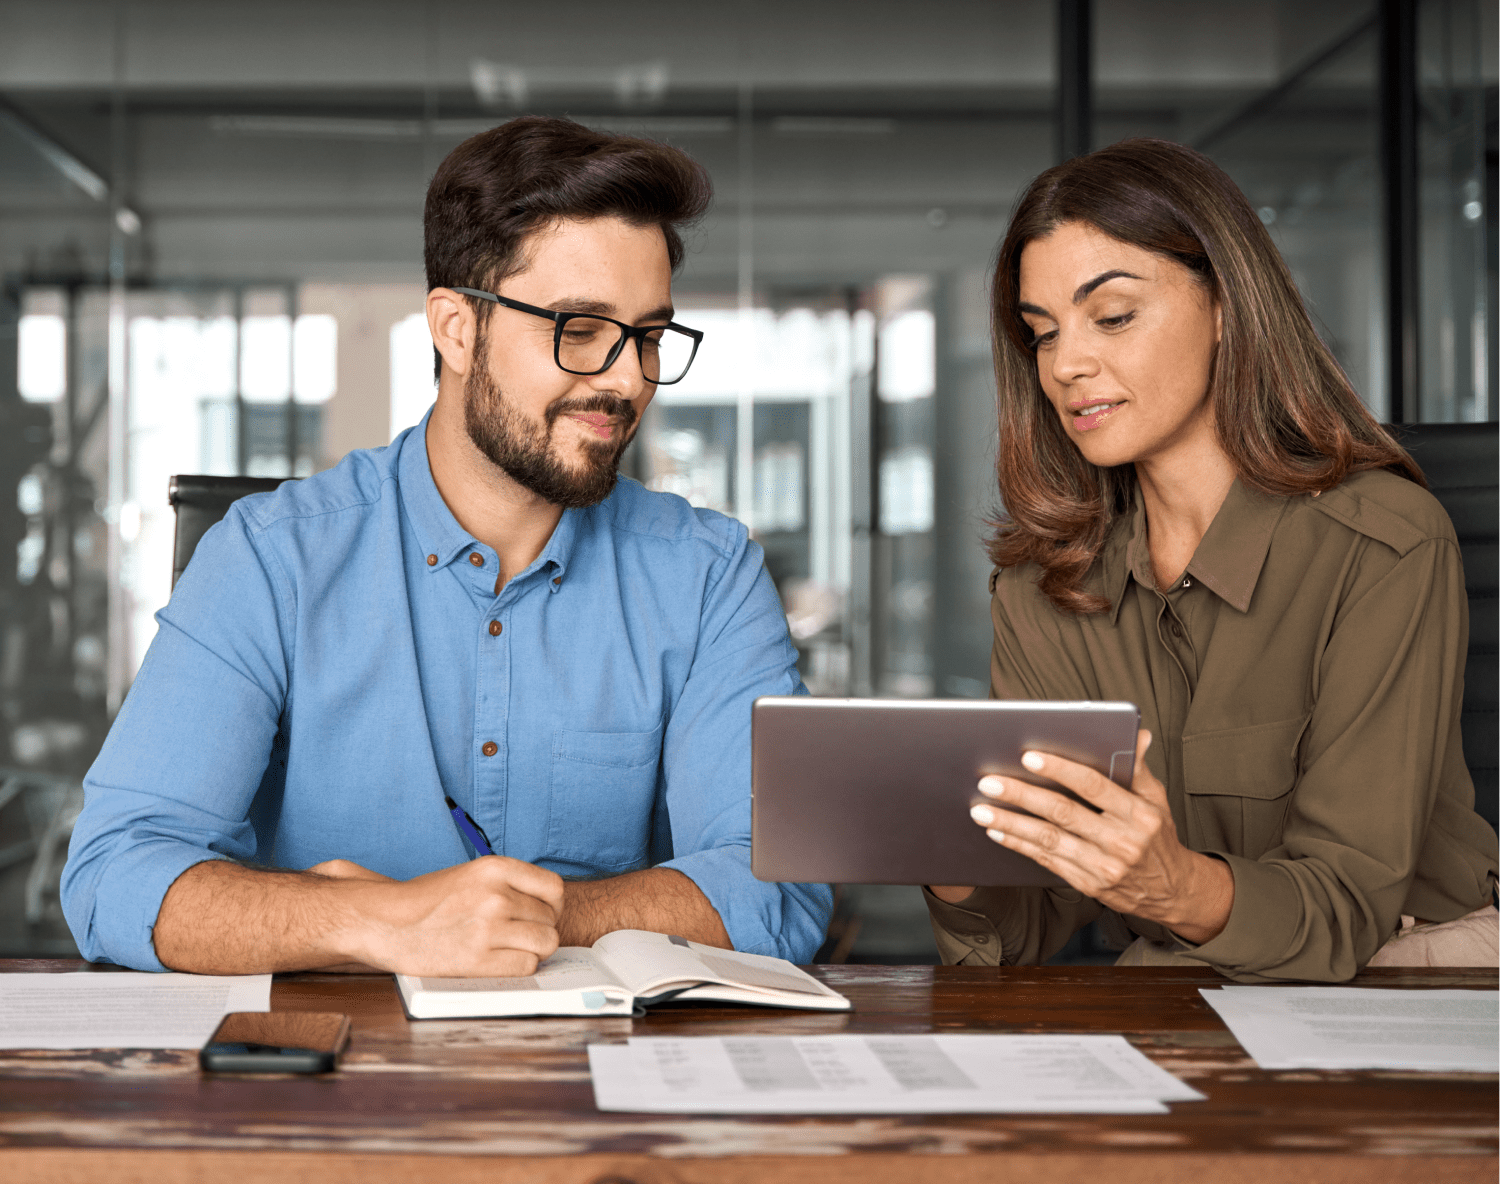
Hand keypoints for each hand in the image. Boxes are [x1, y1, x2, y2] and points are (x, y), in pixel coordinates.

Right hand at [331, 856, 564, 977]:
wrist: (384, 921)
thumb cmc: (429, 901)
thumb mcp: (471, 875)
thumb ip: (509, 884)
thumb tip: (551, 907)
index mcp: (494, 868)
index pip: (554, 888)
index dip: (551, 906)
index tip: (540, 914)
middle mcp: (494, 895)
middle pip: (550, 919)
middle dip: (538, 929)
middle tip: (515, 935)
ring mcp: (487, 927)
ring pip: (545, 943)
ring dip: (533, 950)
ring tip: (510, 949)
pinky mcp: (477, 959)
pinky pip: (526, 966)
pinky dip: (519, 967)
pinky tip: (499, 961)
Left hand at [966, 730, 1233, 943]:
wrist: (1172, 891)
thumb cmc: (1157, 837)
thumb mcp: (1156, 800)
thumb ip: (1138, 768)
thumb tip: (1137, 734)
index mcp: (1139, 814)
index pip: (1094, 786)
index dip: (1060, 769)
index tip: (1029, 756)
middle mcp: (1121, 841)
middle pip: (1063, 812)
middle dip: (1022, 795)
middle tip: (990, 781)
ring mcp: (1103, 866)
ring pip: (1048, 840)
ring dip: (1011, 823)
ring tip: (981, 809)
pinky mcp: (1087, 884)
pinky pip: (1047, 861)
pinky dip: (1019, 845)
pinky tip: (997, 831)